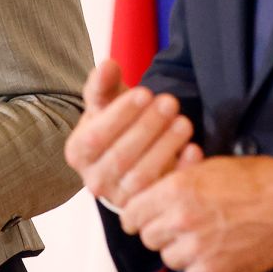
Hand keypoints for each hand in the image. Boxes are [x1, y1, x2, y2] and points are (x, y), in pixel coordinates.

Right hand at [63, 60, 199, 207]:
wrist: (128, 149)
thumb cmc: (114, 119)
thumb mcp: (105, 100)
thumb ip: (103, 83)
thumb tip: (107, 65)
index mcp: (78, 152)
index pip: (96, 136)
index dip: (121, 115)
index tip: (145, 92)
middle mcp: (94, 180)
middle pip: (121, 157)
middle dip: (148, 128)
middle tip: (170, 102)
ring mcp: (120, 197)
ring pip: (142, 176)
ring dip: (165, 148)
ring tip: (184, 122)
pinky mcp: (146, 207)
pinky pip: (164, 192)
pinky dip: (180, 171)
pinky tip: (194, 149)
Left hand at [119, 155, 272, 271]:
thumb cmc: (256, 180)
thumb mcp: (208, 167)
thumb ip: (176, 182)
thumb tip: (155, 194)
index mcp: (176, 190)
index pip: (131, 213)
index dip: (134, 216)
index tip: (138, 219)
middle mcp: (181, 221)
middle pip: (148, 237)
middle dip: (157, 232)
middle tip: (174, 227)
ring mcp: (198, 250)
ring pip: (168, 258)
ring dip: (178, 250)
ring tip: (198, 239)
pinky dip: (199, 267)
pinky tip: (214, 252)